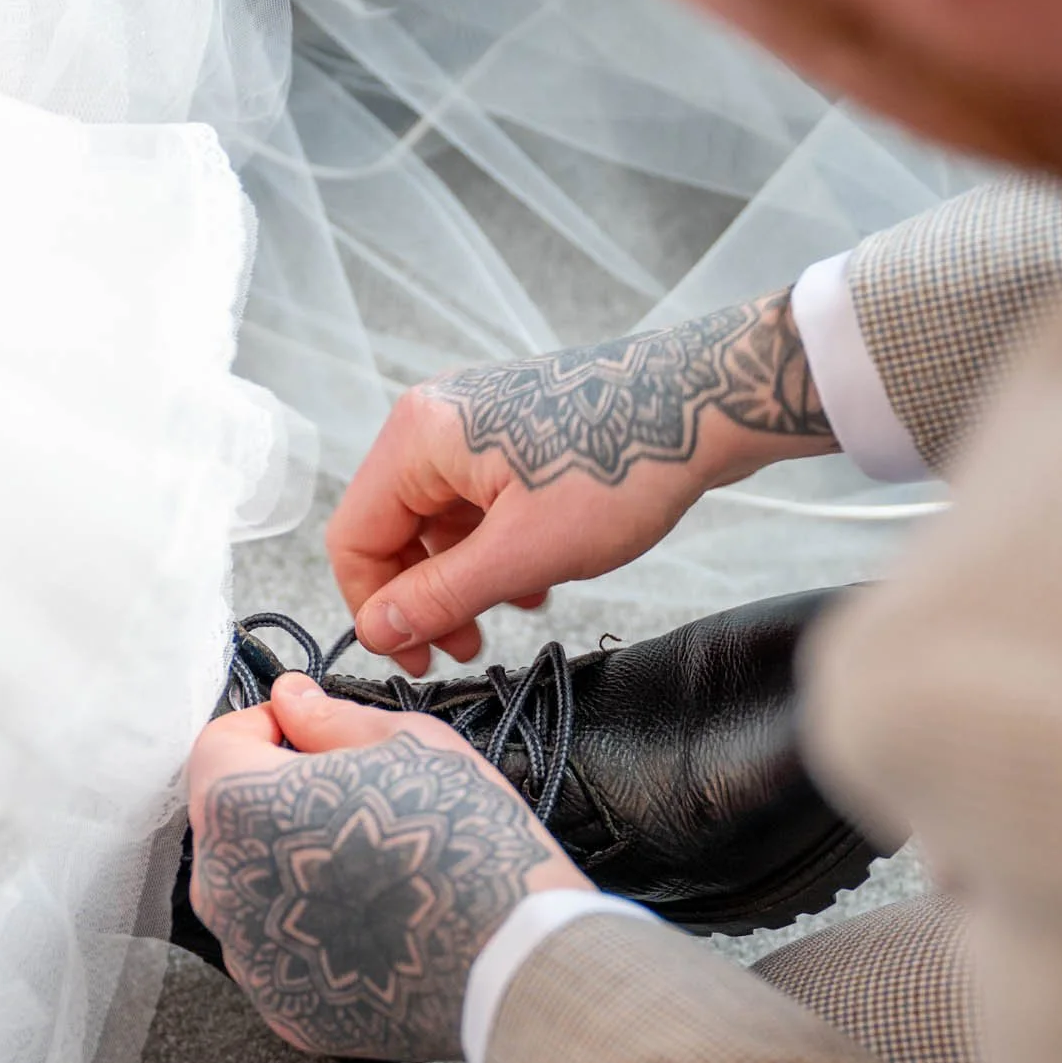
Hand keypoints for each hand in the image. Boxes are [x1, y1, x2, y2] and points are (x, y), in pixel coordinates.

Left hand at [186, 675, 592, 1062]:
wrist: (514, 959)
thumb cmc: (465, 847)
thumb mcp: (407, 745)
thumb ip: (329, 720)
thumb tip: (293, 700)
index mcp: (240, 804)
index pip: (219, 744)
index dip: (265, 728)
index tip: (303, 734)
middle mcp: (223, 885)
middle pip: (232, 824)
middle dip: (281, 804)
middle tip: (357, 804)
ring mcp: (250, 956)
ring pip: (255, 893)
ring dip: (296, 872)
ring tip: (375, 873)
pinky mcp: (283, 1007)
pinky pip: (285, 956)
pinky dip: (318, 937)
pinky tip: (375, 925)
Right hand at [327, 290, 839, 674]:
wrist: (708, 403)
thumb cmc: (622, 465)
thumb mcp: (524, 553)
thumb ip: (441, 595)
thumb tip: (378, 630)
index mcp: (418, 436)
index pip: (353, 537)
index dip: (374, 608)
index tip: (413, 658)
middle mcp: (434, 419)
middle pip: (392, 528)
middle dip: (424, 596)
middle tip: (463, 649)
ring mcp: (474, 421)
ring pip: (438, 520)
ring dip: (463, 577)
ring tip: (510, 614)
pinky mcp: (512, 430)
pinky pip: (476, 502)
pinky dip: (494, 547)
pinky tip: (535, 579)